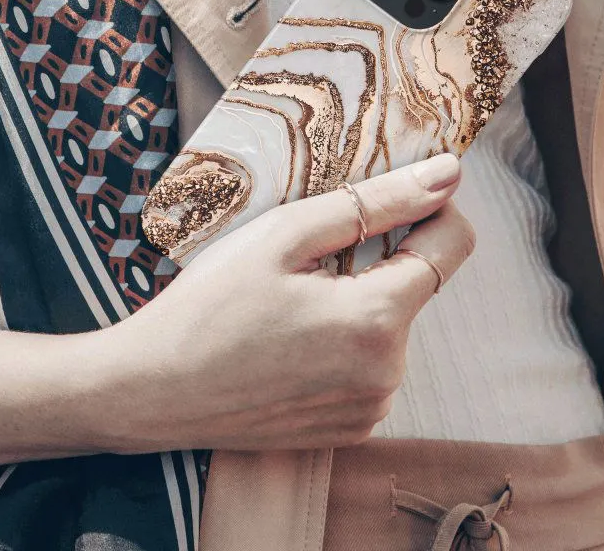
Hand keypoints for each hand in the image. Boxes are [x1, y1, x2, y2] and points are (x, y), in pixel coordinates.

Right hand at [93, 154, 475, 451]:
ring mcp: (370, 408)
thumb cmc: (207, 306)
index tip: (393, 197)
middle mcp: (387, 373)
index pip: (452, 245)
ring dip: (357, 306)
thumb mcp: (284, 235)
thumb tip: (448, 174)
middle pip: (414, 287)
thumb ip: (375, 202)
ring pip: (390, 329)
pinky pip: (369, 369)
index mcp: (376, 319)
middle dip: (375, 263)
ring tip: (286, 309)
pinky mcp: (351, 429)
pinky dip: (342, 348)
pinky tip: (287, 344)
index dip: (432, 209)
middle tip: (303, 263)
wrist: (151, 392)